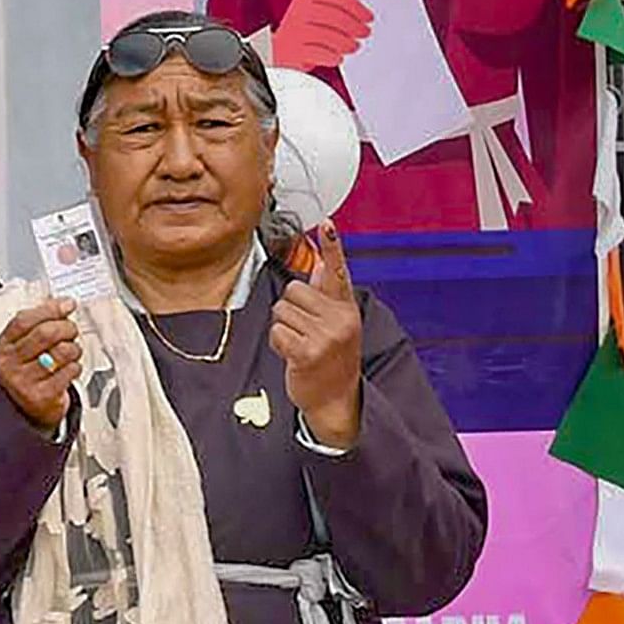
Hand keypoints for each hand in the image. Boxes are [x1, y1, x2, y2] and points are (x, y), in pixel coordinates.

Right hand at [0, 298, 82, 431]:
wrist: (22, 409)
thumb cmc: (27, 371)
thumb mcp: (22, 346)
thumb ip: (38, 324)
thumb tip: (63, 303)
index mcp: (3, 346)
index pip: (24, 320)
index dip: (50, 309)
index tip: (67, 305)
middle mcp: (10, 363)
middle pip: (45, 334)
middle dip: (66, 327)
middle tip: (71, 330)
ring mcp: (25, 381)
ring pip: (61, 352)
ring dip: (74, 349)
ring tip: (71, 352)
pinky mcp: (43, 396)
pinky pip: (70, 372)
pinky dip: (75, 367)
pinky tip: (68, 369)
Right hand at [269, 0, 374, 71]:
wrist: (271, 52)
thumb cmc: (299, 33)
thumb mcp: (316, 13)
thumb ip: (336, 10)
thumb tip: (363, 17)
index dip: (358, 8)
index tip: (368, 18)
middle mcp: (297, 10)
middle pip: (334, 16)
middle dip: (354, 26)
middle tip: (364, 33)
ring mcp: (292, 31)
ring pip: (326, 35)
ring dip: (345, 43)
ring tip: (353, 47)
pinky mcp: (290, 52)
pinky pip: (316, 53)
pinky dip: (331, 56)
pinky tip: (337, 58)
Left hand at [270, 226, 363, 447]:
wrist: (336, 398)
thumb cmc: (332, 358)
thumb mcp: (337, 324)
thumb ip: (328, 294)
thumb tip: (321, 262)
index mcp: (346, 308)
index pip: (338, 271)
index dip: (332, 247)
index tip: (326, 224)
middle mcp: (340, 319)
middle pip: (293, 290)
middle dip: (290, 309)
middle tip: (304, 331)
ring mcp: (326, 336)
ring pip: (281, 310)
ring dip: (282, 328)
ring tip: (300, 344)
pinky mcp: (307, 352)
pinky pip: (276, 332)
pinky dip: (278, 343)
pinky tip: (293, 355)